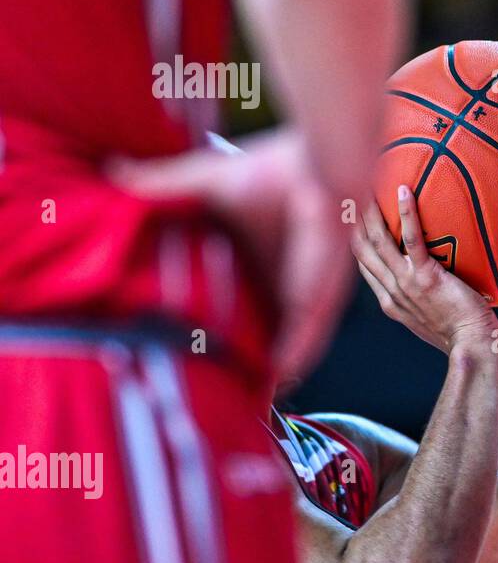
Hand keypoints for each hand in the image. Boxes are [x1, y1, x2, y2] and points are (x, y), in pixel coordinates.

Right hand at [108, 129, 352, 379]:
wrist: (317, 167)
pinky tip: (276, 382)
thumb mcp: (205, 184)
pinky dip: (292, 361)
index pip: (232, 303)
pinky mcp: (319, 300)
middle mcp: (278, 282)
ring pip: (283, 344)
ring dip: (265, 366)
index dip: (213, 324)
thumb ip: (161, 187)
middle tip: (209, 382)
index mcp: (255, 260)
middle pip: (257, 330)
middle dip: (238, 355)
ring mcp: (301, 294)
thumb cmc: (271, 171)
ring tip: (242, 395)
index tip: (185, 345)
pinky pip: (306, 341)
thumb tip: (114, 173)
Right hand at [351, 187, 497, 353]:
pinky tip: (403, 190)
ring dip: (372, 211)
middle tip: (356, 189)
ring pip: (378, 240)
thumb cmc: (462, 333)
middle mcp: (392, 291)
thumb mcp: (434, 316)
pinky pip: (411, 239)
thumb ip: (427, 298)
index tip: (356, 217)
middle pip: (362, 249)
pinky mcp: (426, 277)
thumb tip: (435, 279)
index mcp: (391, 301)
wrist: (471, 346)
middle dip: (355, 219)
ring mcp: (406, 284)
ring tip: (372, 182)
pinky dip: (406, 213)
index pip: (365, 265)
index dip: (357, 240)